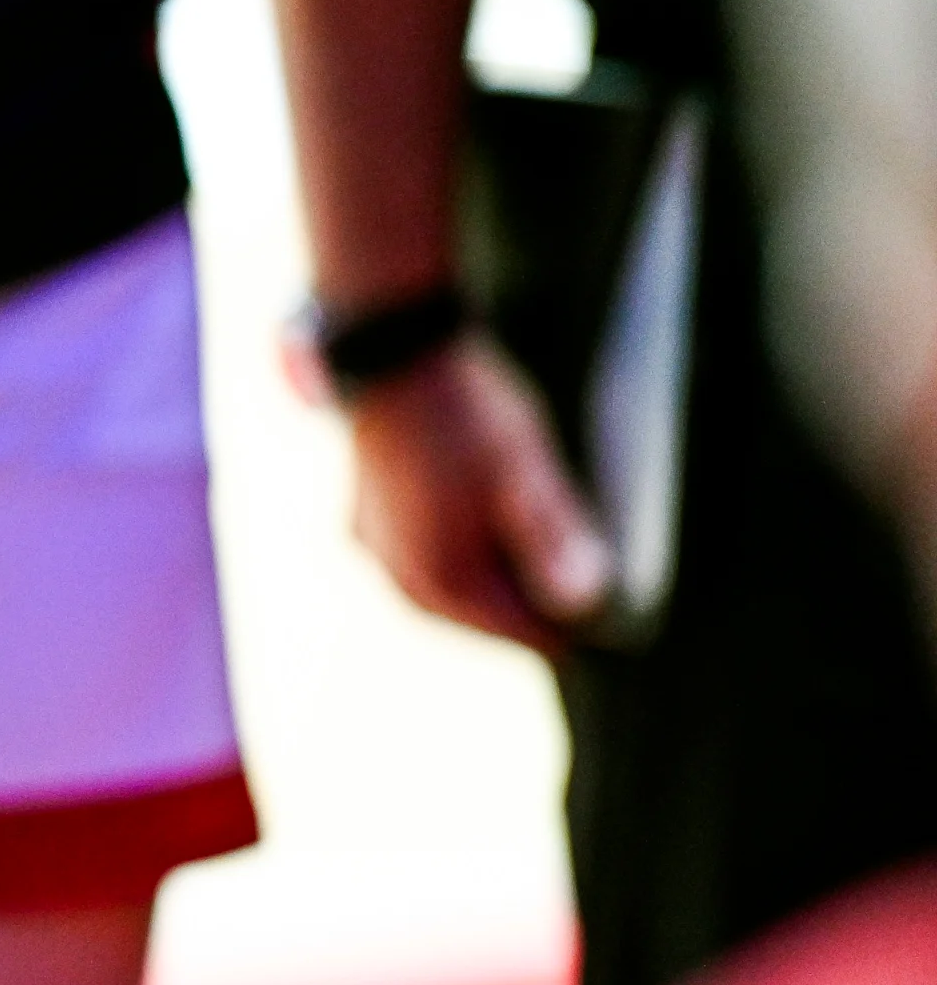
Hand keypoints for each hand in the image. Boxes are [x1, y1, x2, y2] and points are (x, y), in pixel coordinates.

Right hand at [342, 332, 616, 654]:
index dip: (573, 624)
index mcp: (441, 576)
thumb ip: (553, 539)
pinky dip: (462, 558)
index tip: (617, 609)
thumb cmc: (463, 410)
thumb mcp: (524, 470)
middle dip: (532, 605)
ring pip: (450, 592)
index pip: (524, 632)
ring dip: (495, 582)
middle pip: (484, 617)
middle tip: (589, 588)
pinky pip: (423, 562)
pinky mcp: (367, 522)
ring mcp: (376, 549)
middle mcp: (401, 575)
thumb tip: (584, 602)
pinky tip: (485, 533)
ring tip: (540, 562)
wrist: (387, 351)